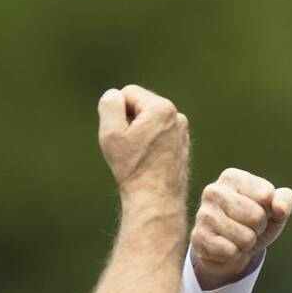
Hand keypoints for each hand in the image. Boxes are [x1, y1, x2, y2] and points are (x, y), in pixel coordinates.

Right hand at [98, 85, 188, 204]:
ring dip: (139, 132)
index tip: (119, 136)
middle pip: (140, 105)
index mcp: (161, 108)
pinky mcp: (182, 145)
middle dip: (129, 121)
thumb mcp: (111, 133)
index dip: (116, 112)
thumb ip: (109, 105)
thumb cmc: (132, 168)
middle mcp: (177, 116)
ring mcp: (182, 131)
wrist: (156, 199)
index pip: (128, 93)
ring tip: (137, 155)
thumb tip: (115, 94)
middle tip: (127, 147)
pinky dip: (150, 143)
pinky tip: (147, 161)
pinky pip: (159, 134)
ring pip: (150, 120)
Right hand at [191, 168, 291, 289]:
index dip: (269, 209)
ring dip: (247, 243)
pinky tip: (226, 247)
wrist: (228, 247)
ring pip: (245, 238)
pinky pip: (231, 252)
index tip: (258, 210)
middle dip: (258, 228)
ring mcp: (203, 215)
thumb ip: (287, 200)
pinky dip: (234, 254)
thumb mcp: (276, 208)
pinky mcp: (198, 238)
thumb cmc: (254, 221)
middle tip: (247, 227)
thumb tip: (279, 209)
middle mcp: (213, 191)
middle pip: (257, 217)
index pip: (267, 195)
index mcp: (232, 177)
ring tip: (237, 237)